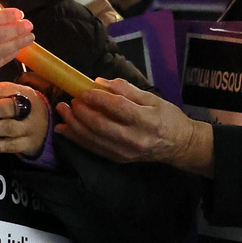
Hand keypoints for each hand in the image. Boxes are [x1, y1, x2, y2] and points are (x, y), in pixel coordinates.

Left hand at [0, 81, 48, 156]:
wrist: (46, 126)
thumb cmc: (22, 109)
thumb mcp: (13, 97)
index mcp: (23, 92)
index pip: (0, 89)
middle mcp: (29, 108)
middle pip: (4, 108)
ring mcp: (30, 127)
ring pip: (6, 127)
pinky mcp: (28, 144)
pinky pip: (9, 146)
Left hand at [54, 78, 213, 173]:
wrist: (179, 146)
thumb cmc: (167, 118)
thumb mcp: (152, 98)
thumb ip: (126, 90)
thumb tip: (99, 82)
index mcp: (146, 120)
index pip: (118, 108)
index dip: (98, 99)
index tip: (83, 90)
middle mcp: (134, 139)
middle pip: (101, 126)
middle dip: (81, 113)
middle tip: (70, 101)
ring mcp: (125, 153)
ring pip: (93, 140)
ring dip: (74, 125)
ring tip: (62, 111)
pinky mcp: (118, 160)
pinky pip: (93, 149)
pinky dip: (76, 138)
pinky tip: (64, 129)